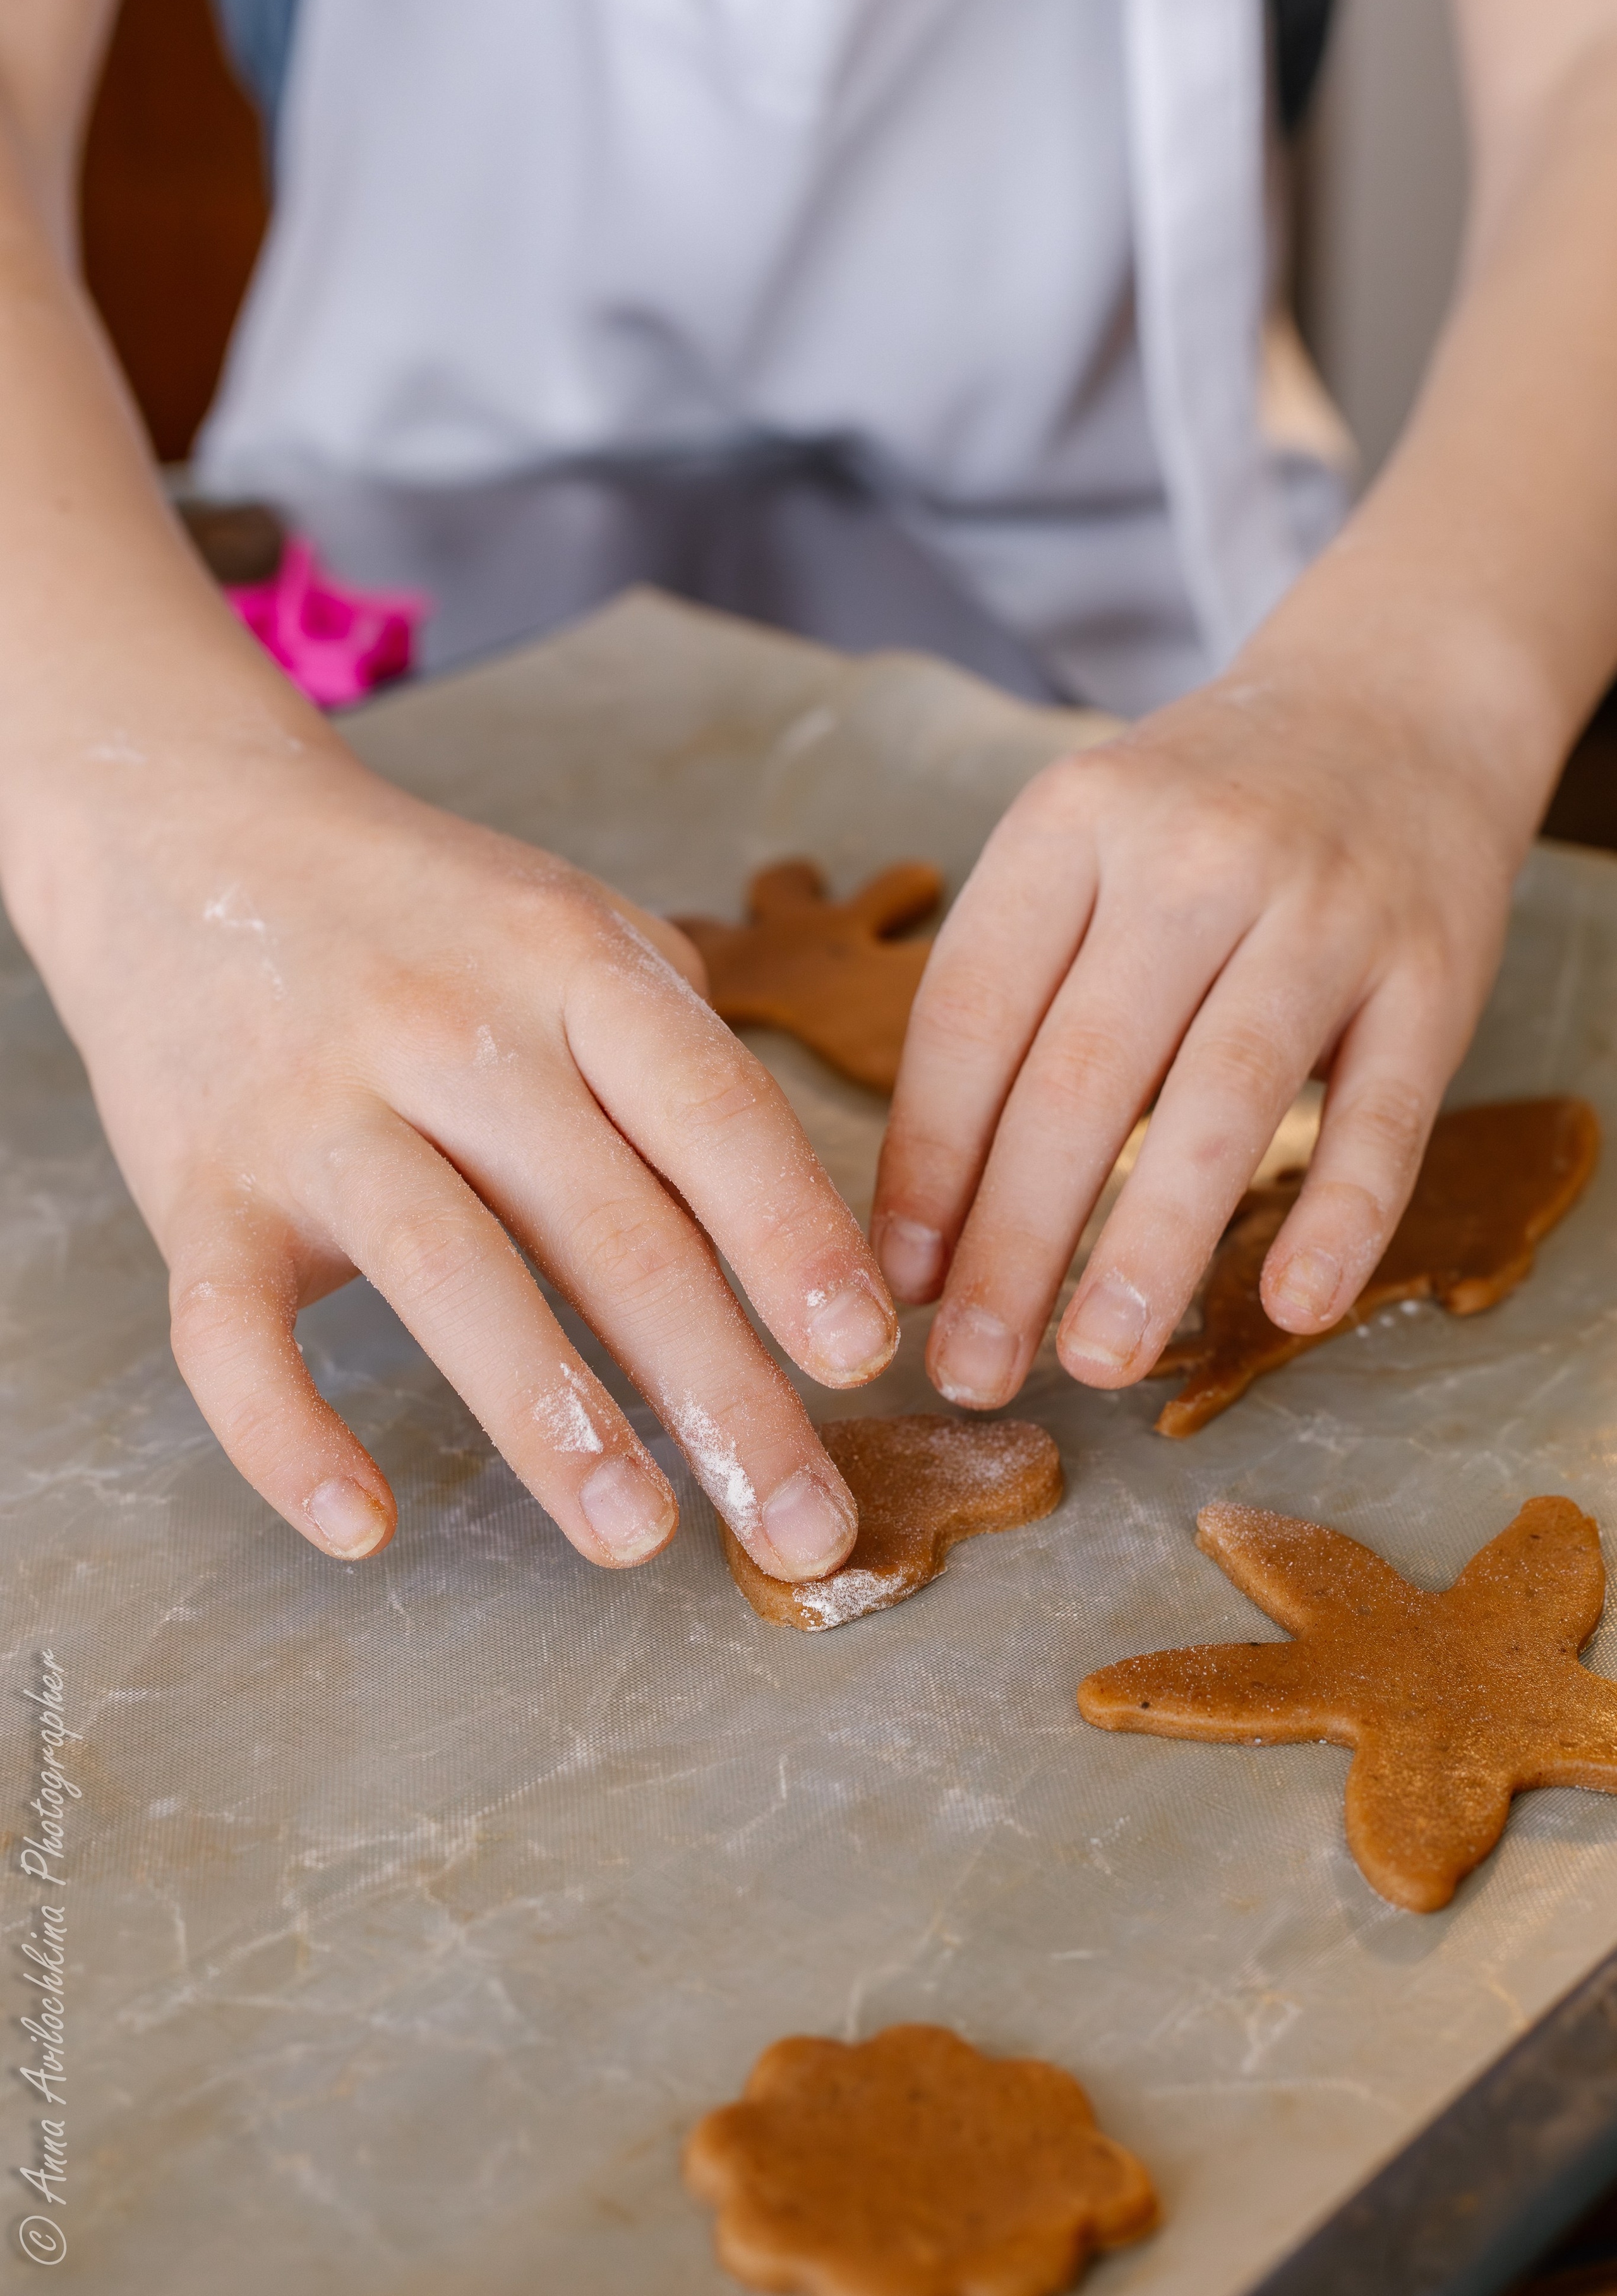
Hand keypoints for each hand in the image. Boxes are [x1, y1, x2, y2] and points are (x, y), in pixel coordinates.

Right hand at [9, 719, 896, 1573]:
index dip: (793, 1236)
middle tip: (802, 1529)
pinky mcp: (200, 1186)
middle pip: (608, 1222)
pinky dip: (286, 1436)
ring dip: (551, 1423)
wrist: (185, 831)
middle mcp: (451, 1029)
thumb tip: (807, 1248)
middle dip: (720, 1389)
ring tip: (637, 1540)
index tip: (863, 1357)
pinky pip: (229, 1330)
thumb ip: (682, 1063)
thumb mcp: (576, 931)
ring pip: (448, 1275)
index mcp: (571, 963)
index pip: (709, 1111)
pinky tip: (363, 1530)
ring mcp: (317, 1108)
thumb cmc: (426, 917)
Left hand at [869, 598, 1560, 1406]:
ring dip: (1150, 1248)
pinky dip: (1340, 1216)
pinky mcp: (1433, 970)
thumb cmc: (1198, 819)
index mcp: (1071, 826)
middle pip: (1080, 1076)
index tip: (896, 1283)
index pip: (971, 1016)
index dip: (928, 1163)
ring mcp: (1320, 912)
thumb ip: (1006, 1009)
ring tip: (1095, 1363)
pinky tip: (1291, 1308)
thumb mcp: (1081, 855)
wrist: (1395, 704)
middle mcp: (1190, 858)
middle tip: (972, 1370)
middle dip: (1015, 1240)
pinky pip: (1383, 1114)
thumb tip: (923, 1229)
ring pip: (1218, 1100)